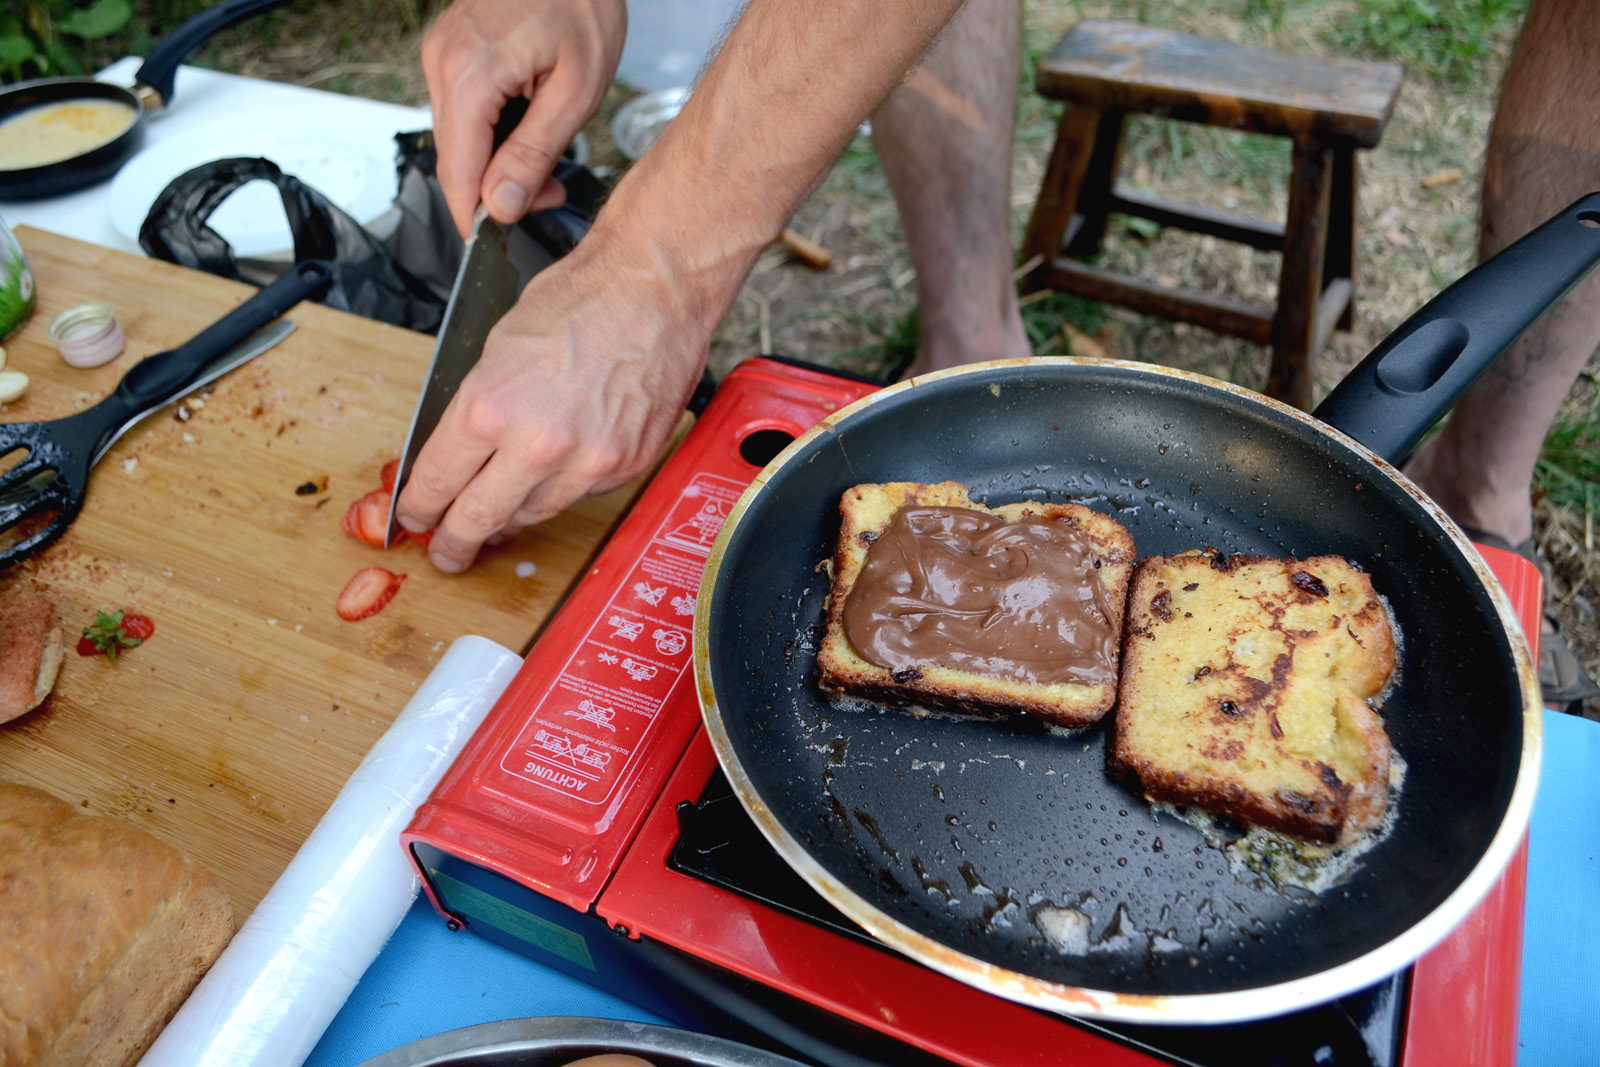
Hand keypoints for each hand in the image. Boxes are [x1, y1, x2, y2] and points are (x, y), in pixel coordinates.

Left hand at [394, 236, 708, 572]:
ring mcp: (587, 462)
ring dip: (509, 518)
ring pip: (532, 515)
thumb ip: (477, 409)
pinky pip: (579, 496)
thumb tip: (460, 454)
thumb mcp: (498, 347)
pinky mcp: (626, 467)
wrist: (655, 289)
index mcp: (491, 407)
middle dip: (454, 542)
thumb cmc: (581, 299)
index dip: (419, 508)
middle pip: (478, 519)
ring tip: (497, 519)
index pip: (437, 482)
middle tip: (446, 552)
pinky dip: (560, 491)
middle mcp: (538, 445)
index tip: (416, 516)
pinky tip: (553, 476)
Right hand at [422, 0, 625, 235]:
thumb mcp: (575, 92)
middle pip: (455, 158)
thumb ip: (534, 153)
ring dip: (496, 162)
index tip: (497, 243)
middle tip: (548, 195)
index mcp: (469, 73)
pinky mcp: (451, 49)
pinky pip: (462, 110)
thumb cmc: (584, 6)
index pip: (456, 171)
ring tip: (546, 162)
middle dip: (496, 190)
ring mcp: (442, 52)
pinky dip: (492, 132)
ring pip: (459, 137)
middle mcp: (443, 61)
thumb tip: (499, 205)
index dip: (474, 216)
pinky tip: (527, 129)